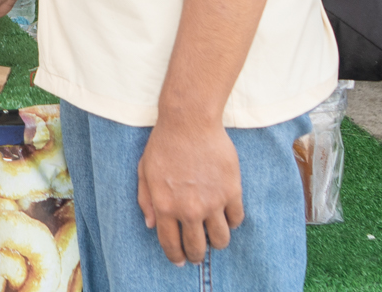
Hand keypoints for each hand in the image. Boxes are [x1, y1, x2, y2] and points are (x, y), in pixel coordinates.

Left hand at [139, 115, 244, 263]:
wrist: (189, 122)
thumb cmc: (163, 144)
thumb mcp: (144, 171)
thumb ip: (146, 200)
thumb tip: (151, 225)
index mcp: (165, 205)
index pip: (171, 244)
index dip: (176, 257)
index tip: (180, 260)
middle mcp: (189, 209)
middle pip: (198, 248)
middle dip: (197, 255)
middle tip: (198, 253)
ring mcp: (213, 202)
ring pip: (221, 239)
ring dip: (217, 241)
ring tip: (213, 235)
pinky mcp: (232, 192)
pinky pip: (236, 219)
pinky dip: (232, 221)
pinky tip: (226, 215)